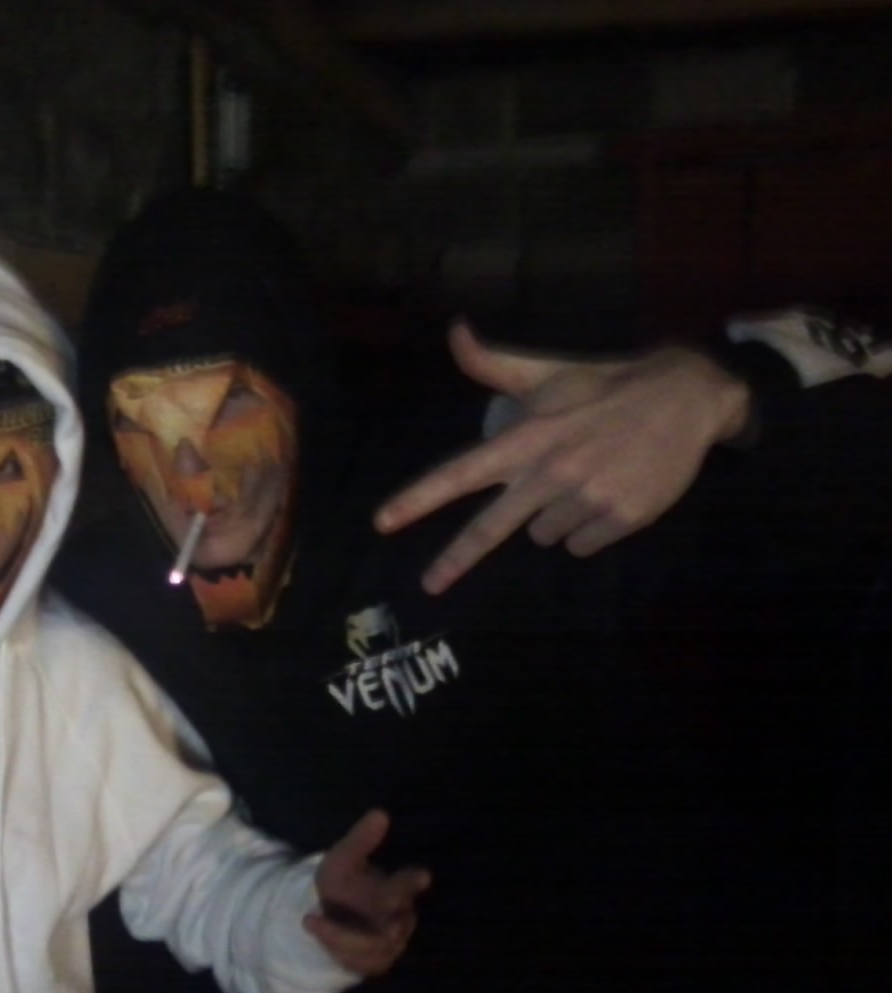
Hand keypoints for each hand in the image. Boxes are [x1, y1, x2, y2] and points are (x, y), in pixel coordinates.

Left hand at [305, 809, 430, 975]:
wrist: (334, 915)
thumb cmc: (345, 884)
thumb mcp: (345, 858)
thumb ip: (361, 839)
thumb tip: (380, 813)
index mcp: (395, 890)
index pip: (408, 886)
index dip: (413, 881)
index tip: (422, 874)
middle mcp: (398, 920)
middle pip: (395, 928)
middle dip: (382, 929)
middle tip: (374, 925)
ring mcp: (389, 945)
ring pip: (373, 948)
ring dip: (341, 936)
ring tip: (311, 919)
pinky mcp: (374, 963)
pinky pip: (359, 963)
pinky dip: (334, 946)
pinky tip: (314, 927)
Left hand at [373, 320, 751, 594]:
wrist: (687, 397)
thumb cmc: (605, 386)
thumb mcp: (548, 371)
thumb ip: (494, 363)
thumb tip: (454, 330)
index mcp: (526, 438)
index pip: (459, 473)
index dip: (418, 499)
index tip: (382, 522)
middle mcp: (550, 471)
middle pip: (490, 528)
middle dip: (454, 560)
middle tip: (430, 585)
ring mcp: (587, 498)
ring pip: (544, 535)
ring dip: (554, 516)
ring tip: (584, 477)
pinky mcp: (621, 518)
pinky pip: (581, 545)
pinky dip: (588, 529)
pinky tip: (608, 494)